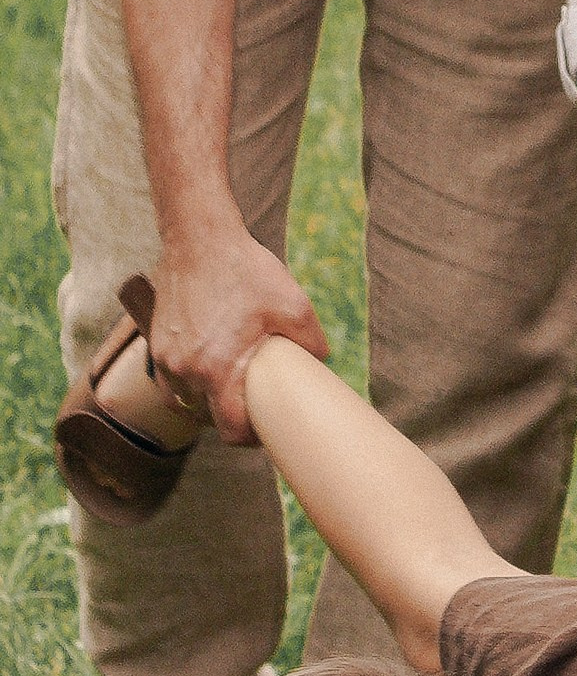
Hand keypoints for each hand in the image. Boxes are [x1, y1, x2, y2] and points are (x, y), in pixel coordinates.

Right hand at [153, 228, 327, 446]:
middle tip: (253, 406)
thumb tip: (321, 361)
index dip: (249, 436)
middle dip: (230, 417)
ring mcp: (165, 357)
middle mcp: (184, 370)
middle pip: (207, 416)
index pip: (229, 428)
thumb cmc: (245, 271)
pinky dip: (188, 381)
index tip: (263, 430)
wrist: (199, 239)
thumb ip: (311, 341)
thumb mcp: (293, 305)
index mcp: (216, 369)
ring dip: (206, 400)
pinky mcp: (156, 342)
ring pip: (185, 398)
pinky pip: (170, 378)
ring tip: (230, 387)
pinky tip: (208, 367)